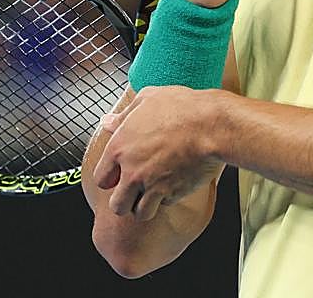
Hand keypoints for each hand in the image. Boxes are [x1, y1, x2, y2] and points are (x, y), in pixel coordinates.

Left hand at [94, 86, 225, 221]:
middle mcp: (132, 172)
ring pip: (140, 213)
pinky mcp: (174, 193)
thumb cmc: (181, 107)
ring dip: (145, 205)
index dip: (110, 178)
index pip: (101, 178)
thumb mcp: (147, 99)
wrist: (211, 125)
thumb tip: (107, 122)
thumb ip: (123, 115)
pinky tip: (174, 182)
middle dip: (125, 201)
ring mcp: (153, 186)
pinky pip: (165, 205)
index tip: (119, 175)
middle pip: (117, 206)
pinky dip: (168, 198)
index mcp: (120, 148)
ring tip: (153, 192)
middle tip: (135, 190)